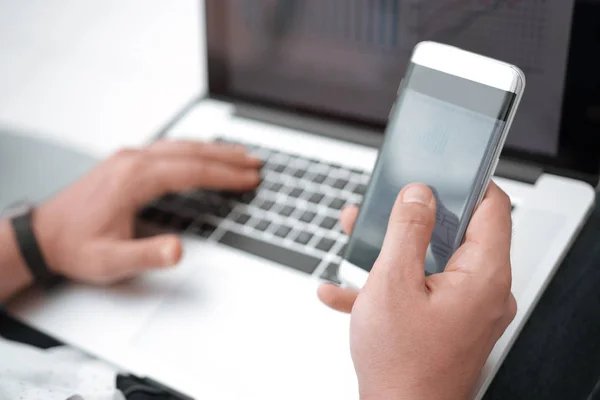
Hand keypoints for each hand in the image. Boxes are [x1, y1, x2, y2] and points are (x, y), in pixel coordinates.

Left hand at [34, 140, 260, 284]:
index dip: (225, 176)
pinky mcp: (125, 161)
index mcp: (135, 178)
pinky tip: (201, 154)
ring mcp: (128, 157)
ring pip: (180, 146)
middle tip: (255, 163)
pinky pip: (168, 148)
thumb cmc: (76, 247)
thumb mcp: (111, 261)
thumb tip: (179, 250)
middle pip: (191, 151)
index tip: (250, 179)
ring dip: (212, 149)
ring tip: (238, 155)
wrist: (42, 236)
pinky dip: (193, 150)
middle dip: (227, 157)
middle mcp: (133, 160)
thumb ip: (148, 255)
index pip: (192, 171)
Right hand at [319, 182, 515, 399]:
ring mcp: (466, 310)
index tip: (441, 171)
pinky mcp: (448, 324)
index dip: (467, 182)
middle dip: (413, 217)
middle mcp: (483, 291)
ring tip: (357, 242)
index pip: (492, 207)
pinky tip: (344, 291)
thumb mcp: (393, 283)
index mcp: (482, 275)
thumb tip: (419, 194)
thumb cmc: (402, 365)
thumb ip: (407, 230)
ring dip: (393, 250)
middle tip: (385, 207)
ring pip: (433, 262)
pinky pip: (420, 293)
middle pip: (456, 233)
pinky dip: (389, 286)